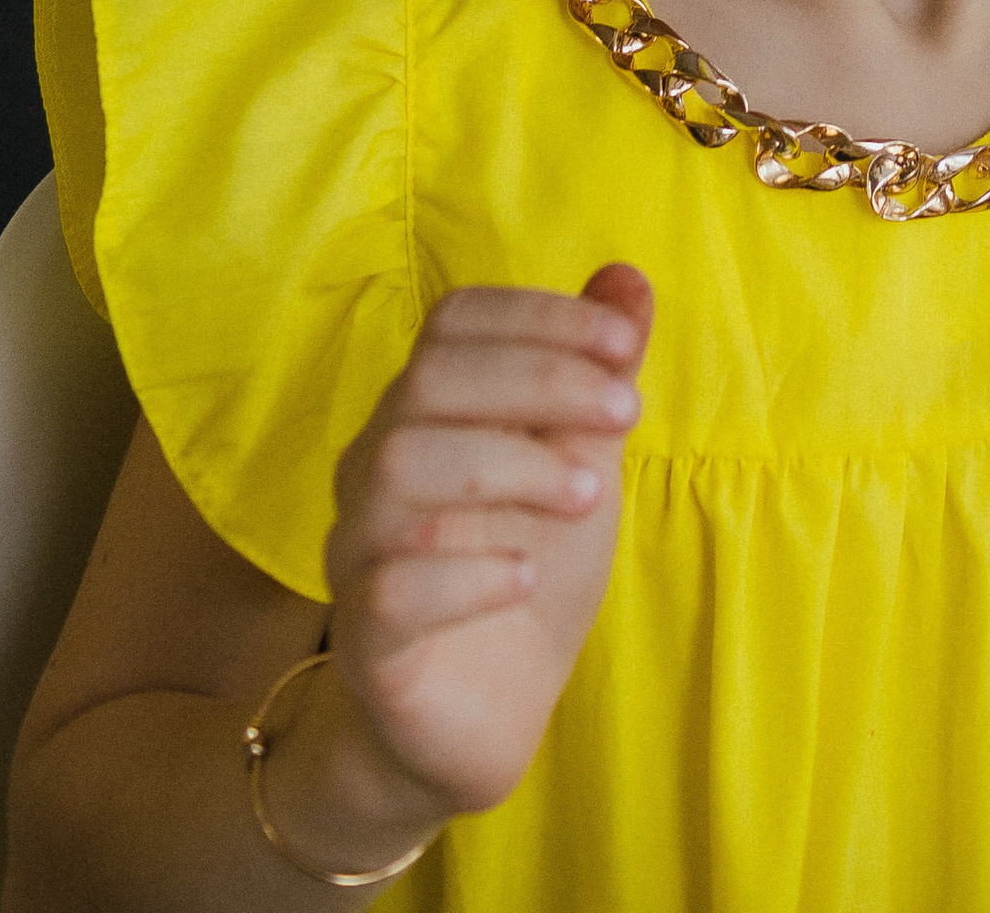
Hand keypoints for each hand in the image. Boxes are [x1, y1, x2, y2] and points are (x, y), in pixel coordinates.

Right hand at [320, 272, 648, 824]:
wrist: (488, 710)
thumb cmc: (531, 565)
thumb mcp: (582, 462)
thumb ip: (596, 374)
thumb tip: (629, 279)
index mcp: (427, 408)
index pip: (455, 321)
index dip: (539, 317)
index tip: (626, 345)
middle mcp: (376, 465)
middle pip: (428, 381)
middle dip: (538, 381)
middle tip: (626, 413)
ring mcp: (360, 551)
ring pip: (399, 470)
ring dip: (508, 467)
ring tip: (587, 496)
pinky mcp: (366, 641)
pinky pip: (390, 589)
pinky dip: (468, 573)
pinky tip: (525, 577)